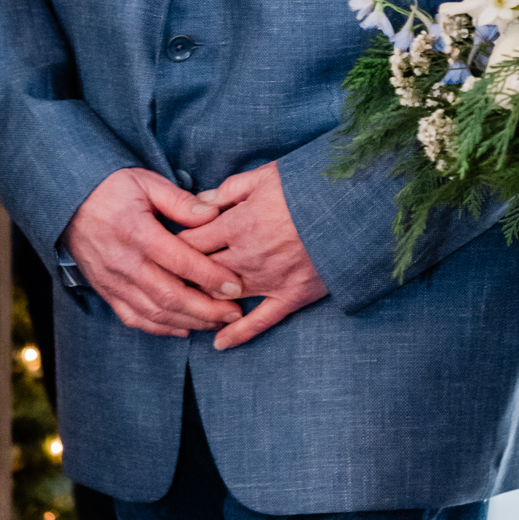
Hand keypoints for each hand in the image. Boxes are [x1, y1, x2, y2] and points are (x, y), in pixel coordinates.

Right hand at [64, 168, 245, 336]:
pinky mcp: (106, 291)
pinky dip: (161, 328)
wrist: (68, 202)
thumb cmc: (112, 188)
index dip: (210, 277)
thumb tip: (213, 214)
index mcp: (137, 232)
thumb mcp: (146, 182)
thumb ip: (180, 201)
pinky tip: (184, 328)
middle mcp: (124, 262)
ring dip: (188, 322)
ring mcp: (113, 281)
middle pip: (169, 296)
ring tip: (217, 322)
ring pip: (154, 313)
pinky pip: (134, 318)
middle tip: (234, 313)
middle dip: (206, 309)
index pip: (180, 262)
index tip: (236, 287)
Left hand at [180, 160, 329, 349]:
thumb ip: (228, 190)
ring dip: (204, 300)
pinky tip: (219, 343)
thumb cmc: (309, 187)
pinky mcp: (291, 296)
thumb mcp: (266, 176)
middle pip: (201, 271)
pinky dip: (238, 334)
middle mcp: (247, 256)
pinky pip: (260, 321)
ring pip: (223, 296)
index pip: (190, 240)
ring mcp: (268, 279)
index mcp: (238, 224)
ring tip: (188, 302)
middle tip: (169, 275)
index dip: (173, 243)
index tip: (163, 244)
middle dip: (182, 273)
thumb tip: (198, 202)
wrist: (355, 209)